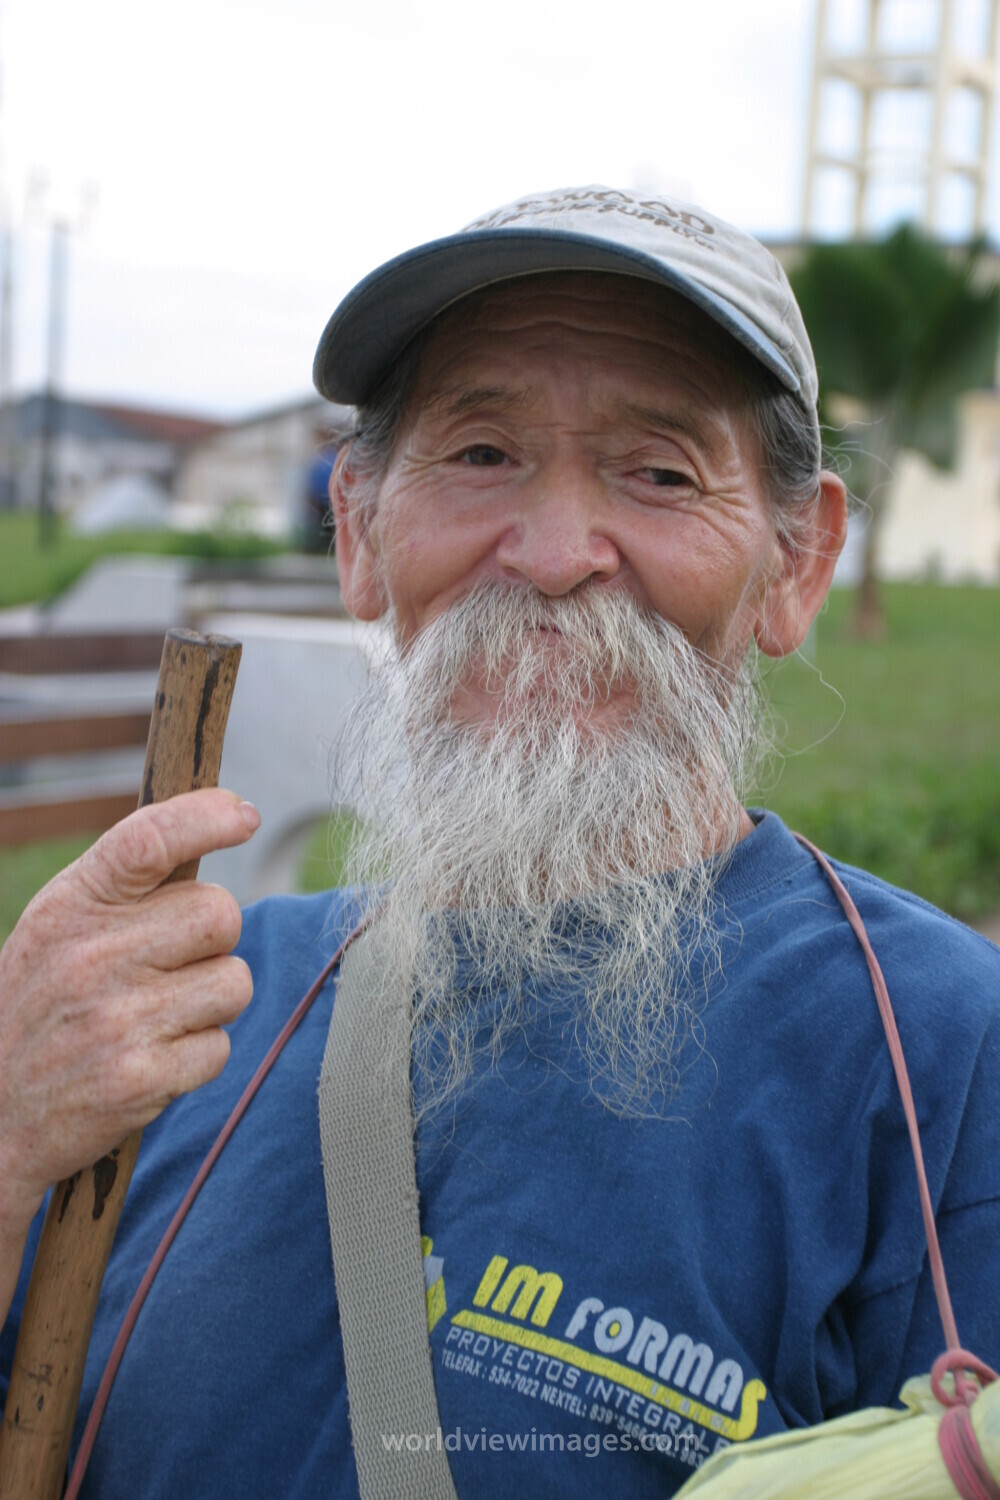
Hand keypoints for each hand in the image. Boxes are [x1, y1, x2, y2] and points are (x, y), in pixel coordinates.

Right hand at [0, 788, 259, 1238]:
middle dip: (213, 939)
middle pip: (220, 913)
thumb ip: (126, 883)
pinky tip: (152, 1057)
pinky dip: (197, 1056)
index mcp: (72, 905)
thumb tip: (227, 820)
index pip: (148, 840)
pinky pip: (220, 1047)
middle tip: (173, 962)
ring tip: (158, 1014)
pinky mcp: (139, 1078)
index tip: (243, 815)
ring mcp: (117, 1019)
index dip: (205, 819)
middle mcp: (93, 955)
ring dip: (211, 1000)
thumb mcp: (60, 925)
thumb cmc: (45, 1001)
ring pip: (234, 982)